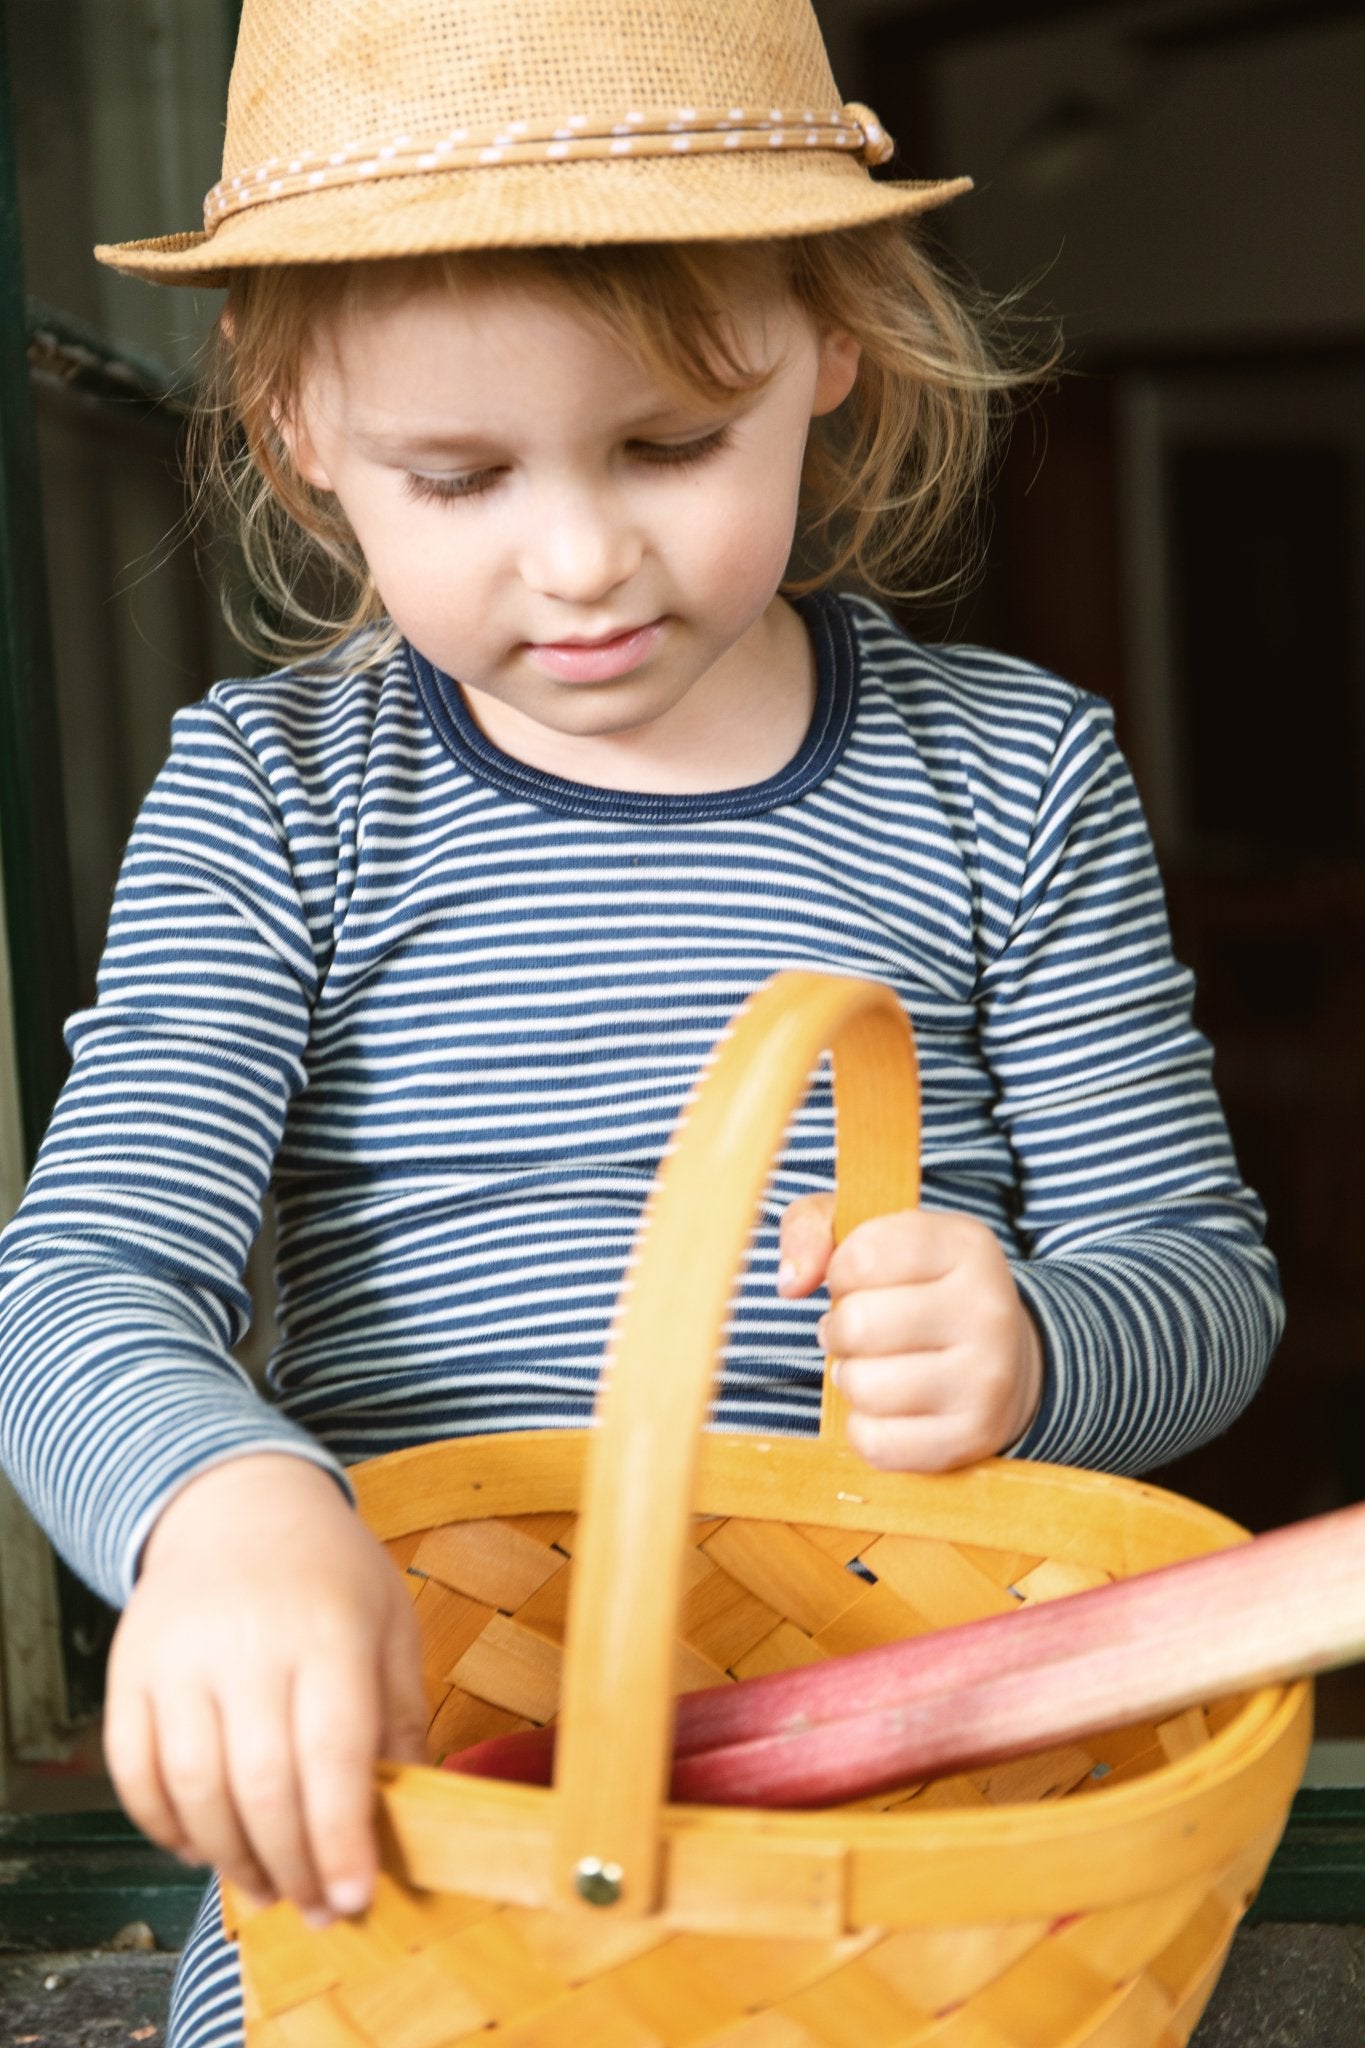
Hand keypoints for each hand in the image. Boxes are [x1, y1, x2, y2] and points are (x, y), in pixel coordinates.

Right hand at [103, 1453, 426, 1923]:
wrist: (238, 1501)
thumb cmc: (328, 1571)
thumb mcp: (389, 1622)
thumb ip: (400, 1715)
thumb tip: (416, 1810)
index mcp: (327, 1631)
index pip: (333, 1753)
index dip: (343, 1837)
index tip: (356, 1897)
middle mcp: (248, 1644)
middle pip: (264, 1784)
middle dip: (294, 1866)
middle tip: (318, 1910)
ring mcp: (180, 1658)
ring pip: (197, 1788)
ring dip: (232, 1858)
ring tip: (268, 1889)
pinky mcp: (130, 1672)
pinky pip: (135, 1771)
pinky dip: (164, 1825)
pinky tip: (202, 1848)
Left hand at [778, 1196, 1043, 1470]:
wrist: (1004, 1360)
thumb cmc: (918, 1288)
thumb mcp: (874, 1234)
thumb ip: (813, 1228)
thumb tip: (791, 1283)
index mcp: (964, 1245)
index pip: (861, 1257)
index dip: (839, 1273)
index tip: (857, 1281)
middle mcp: (986, 1308)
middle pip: (858, 1324)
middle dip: (840, 1329)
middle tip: (858, 1331)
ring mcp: (986, 1376)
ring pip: (864, 1386)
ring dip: (851, 1378)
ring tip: (873, 1365)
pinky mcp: (973, 1434)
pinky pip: (877, 1442)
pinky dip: (864, 1428)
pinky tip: (887, 1407)